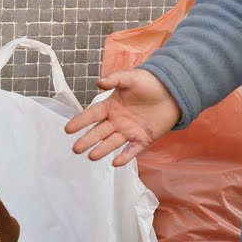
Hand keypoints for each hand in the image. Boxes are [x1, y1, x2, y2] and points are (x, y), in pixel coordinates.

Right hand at [64, 68, 180, 165]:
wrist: (173, 91)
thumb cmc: (150, 83)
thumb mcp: (131, 78)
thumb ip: (115, 79)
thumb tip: (98, 83)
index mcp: (111, 107)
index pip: (92, 115)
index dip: (80, 122)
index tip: (68, 129)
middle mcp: (117, 121)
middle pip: (99, 132)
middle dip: (87, 140)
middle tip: (76, 149)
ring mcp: (129, 131)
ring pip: (112, 143)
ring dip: (102, 150)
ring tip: (91, 157)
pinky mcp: (143, 139)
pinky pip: (132, 150)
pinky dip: (124, 157)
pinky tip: (115, 163)